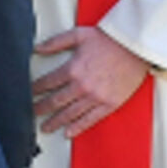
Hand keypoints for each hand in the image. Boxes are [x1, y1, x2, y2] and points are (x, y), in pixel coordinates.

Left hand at [33, 25, 150, 137]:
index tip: (28, 94)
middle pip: (54, 102)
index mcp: (72, 69)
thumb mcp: (79, 34)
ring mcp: (96, 97)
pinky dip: (78, 127)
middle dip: (41, 108)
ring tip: (45, 127)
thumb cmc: (110, 39)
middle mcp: (82, 86)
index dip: (34, 90)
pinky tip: (68, 132)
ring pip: (70, 114)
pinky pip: (91, 119)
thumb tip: (36, 48)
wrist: (138, 46)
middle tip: (32, 113)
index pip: (46, 84)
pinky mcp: (110, 103)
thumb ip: (55, 42)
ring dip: (55, 122)